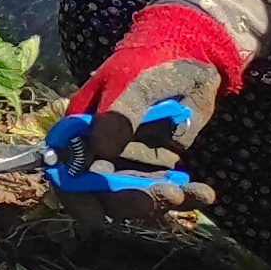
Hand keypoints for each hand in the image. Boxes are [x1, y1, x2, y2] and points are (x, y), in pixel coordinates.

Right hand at [55, 3, 241, 220]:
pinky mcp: (161, 163)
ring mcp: (132, 158)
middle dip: (131, 200)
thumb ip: (118, 115)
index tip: (98, 216)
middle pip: (104, 190)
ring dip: (162, 200)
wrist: (196, 53)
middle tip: (165, 196)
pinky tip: (204, 193)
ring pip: (137, 195)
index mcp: (81, 127)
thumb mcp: (132, 81)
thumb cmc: (153, 60)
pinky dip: (187, 195)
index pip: (66, 169)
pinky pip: (167, 188)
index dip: (75, 195)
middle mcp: (101, 148)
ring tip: (192, 193)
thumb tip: (101, 149)